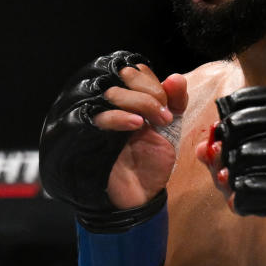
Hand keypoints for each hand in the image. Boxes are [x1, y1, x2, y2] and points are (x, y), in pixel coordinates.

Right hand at [39, 51, 187, 215]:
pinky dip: (120, 117)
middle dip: (149, 91)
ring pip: (112, 93)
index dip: (153, 81)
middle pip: (123, 76)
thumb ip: (175, 100)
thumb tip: (174, 77)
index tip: (169, 103)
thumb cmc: (150, 162)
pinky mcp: (91, 137)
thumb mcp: (170, 128)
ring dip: (141, 102)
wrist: (139, 195)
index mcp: (130, 98)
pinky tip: (137, 125)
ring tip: (159, 122)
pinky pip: (99, 117)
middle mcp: (112, 104)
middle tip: (164, 114)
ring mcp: (100, 118)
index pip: (135, 70)